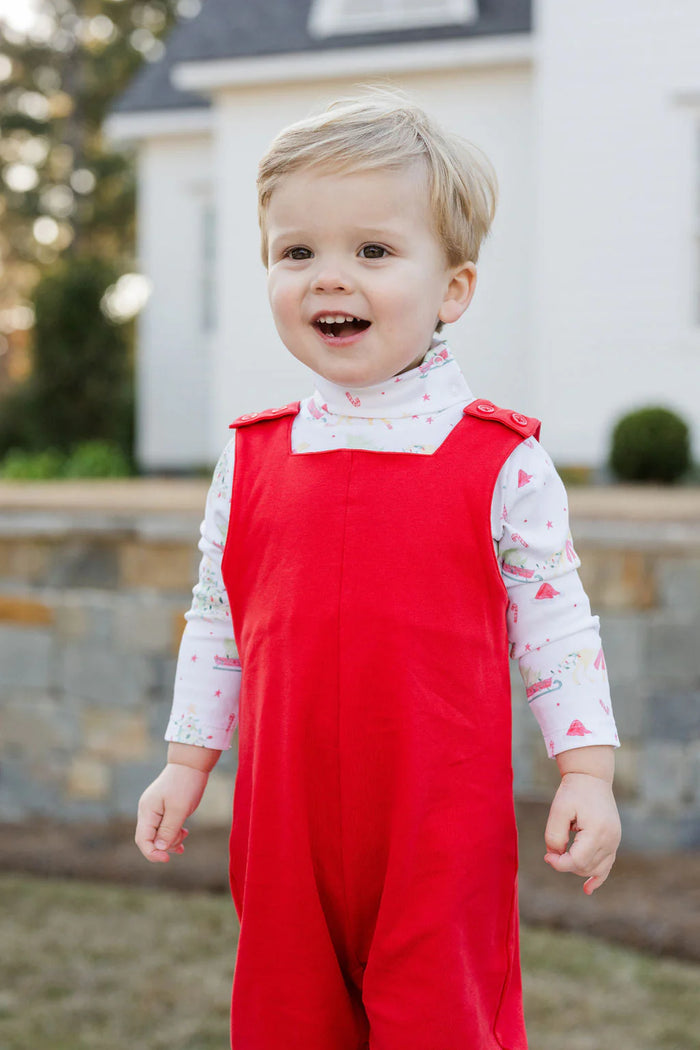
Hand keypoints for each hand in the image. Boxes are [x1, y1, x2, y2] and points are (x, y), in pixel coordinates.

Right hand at [135, 762, 208, 862]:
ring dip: (171, 839)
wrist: (191, 763)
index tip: (167, 859)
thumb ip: (168, 830)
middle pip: (149, 839)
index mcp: (147, 811)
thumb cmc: (185, 784)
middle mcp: (147, 811)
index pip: (142, 840)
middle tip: (182, 840)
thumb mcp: (179, 809)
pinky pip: (164, 827)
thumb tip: (159, 848)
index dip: (152, 853)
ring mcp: (154, 809)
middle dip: (164, 846)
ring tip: (185, 834)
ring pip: (158, 834)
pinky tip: (184, 834)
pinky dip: (173, 833)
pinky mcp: (163, 808)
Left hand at [544, 771, 620, 893]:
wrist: (592, 778)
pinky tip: (587, 890)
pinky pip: (607, 866)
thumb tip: (555, 856)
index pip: (577, 861)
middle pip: (585, 867)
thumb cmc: (573, 792)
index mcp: (597, 832)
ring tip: (563, 857)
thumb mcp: (558, 810)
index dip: (559, 864)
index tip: (546, 856)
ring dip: (577, 867)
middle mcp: (610, 840)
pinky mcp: (614, 842)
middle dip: (566, 864)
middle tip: (552, 851)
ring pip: (595, 869)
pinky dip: (597, 878)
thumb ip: (554, 835)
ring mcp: (615, 842)